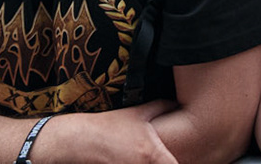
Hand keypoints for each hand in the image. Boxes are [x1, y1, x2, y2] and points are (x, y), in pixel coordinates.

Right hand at [31, 101, 176, 163]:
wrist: (78, 140)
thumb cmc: (109, 125)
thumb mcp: (138, 113)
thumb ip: (162, 107)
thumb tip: (179, 102)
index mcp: (151, 154)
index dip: (179, 162)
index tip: (182, 155)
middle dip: (165, 162)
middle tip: (165, 156)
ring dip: (151, 163)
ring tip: (148, 157)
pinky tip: (137, 160)